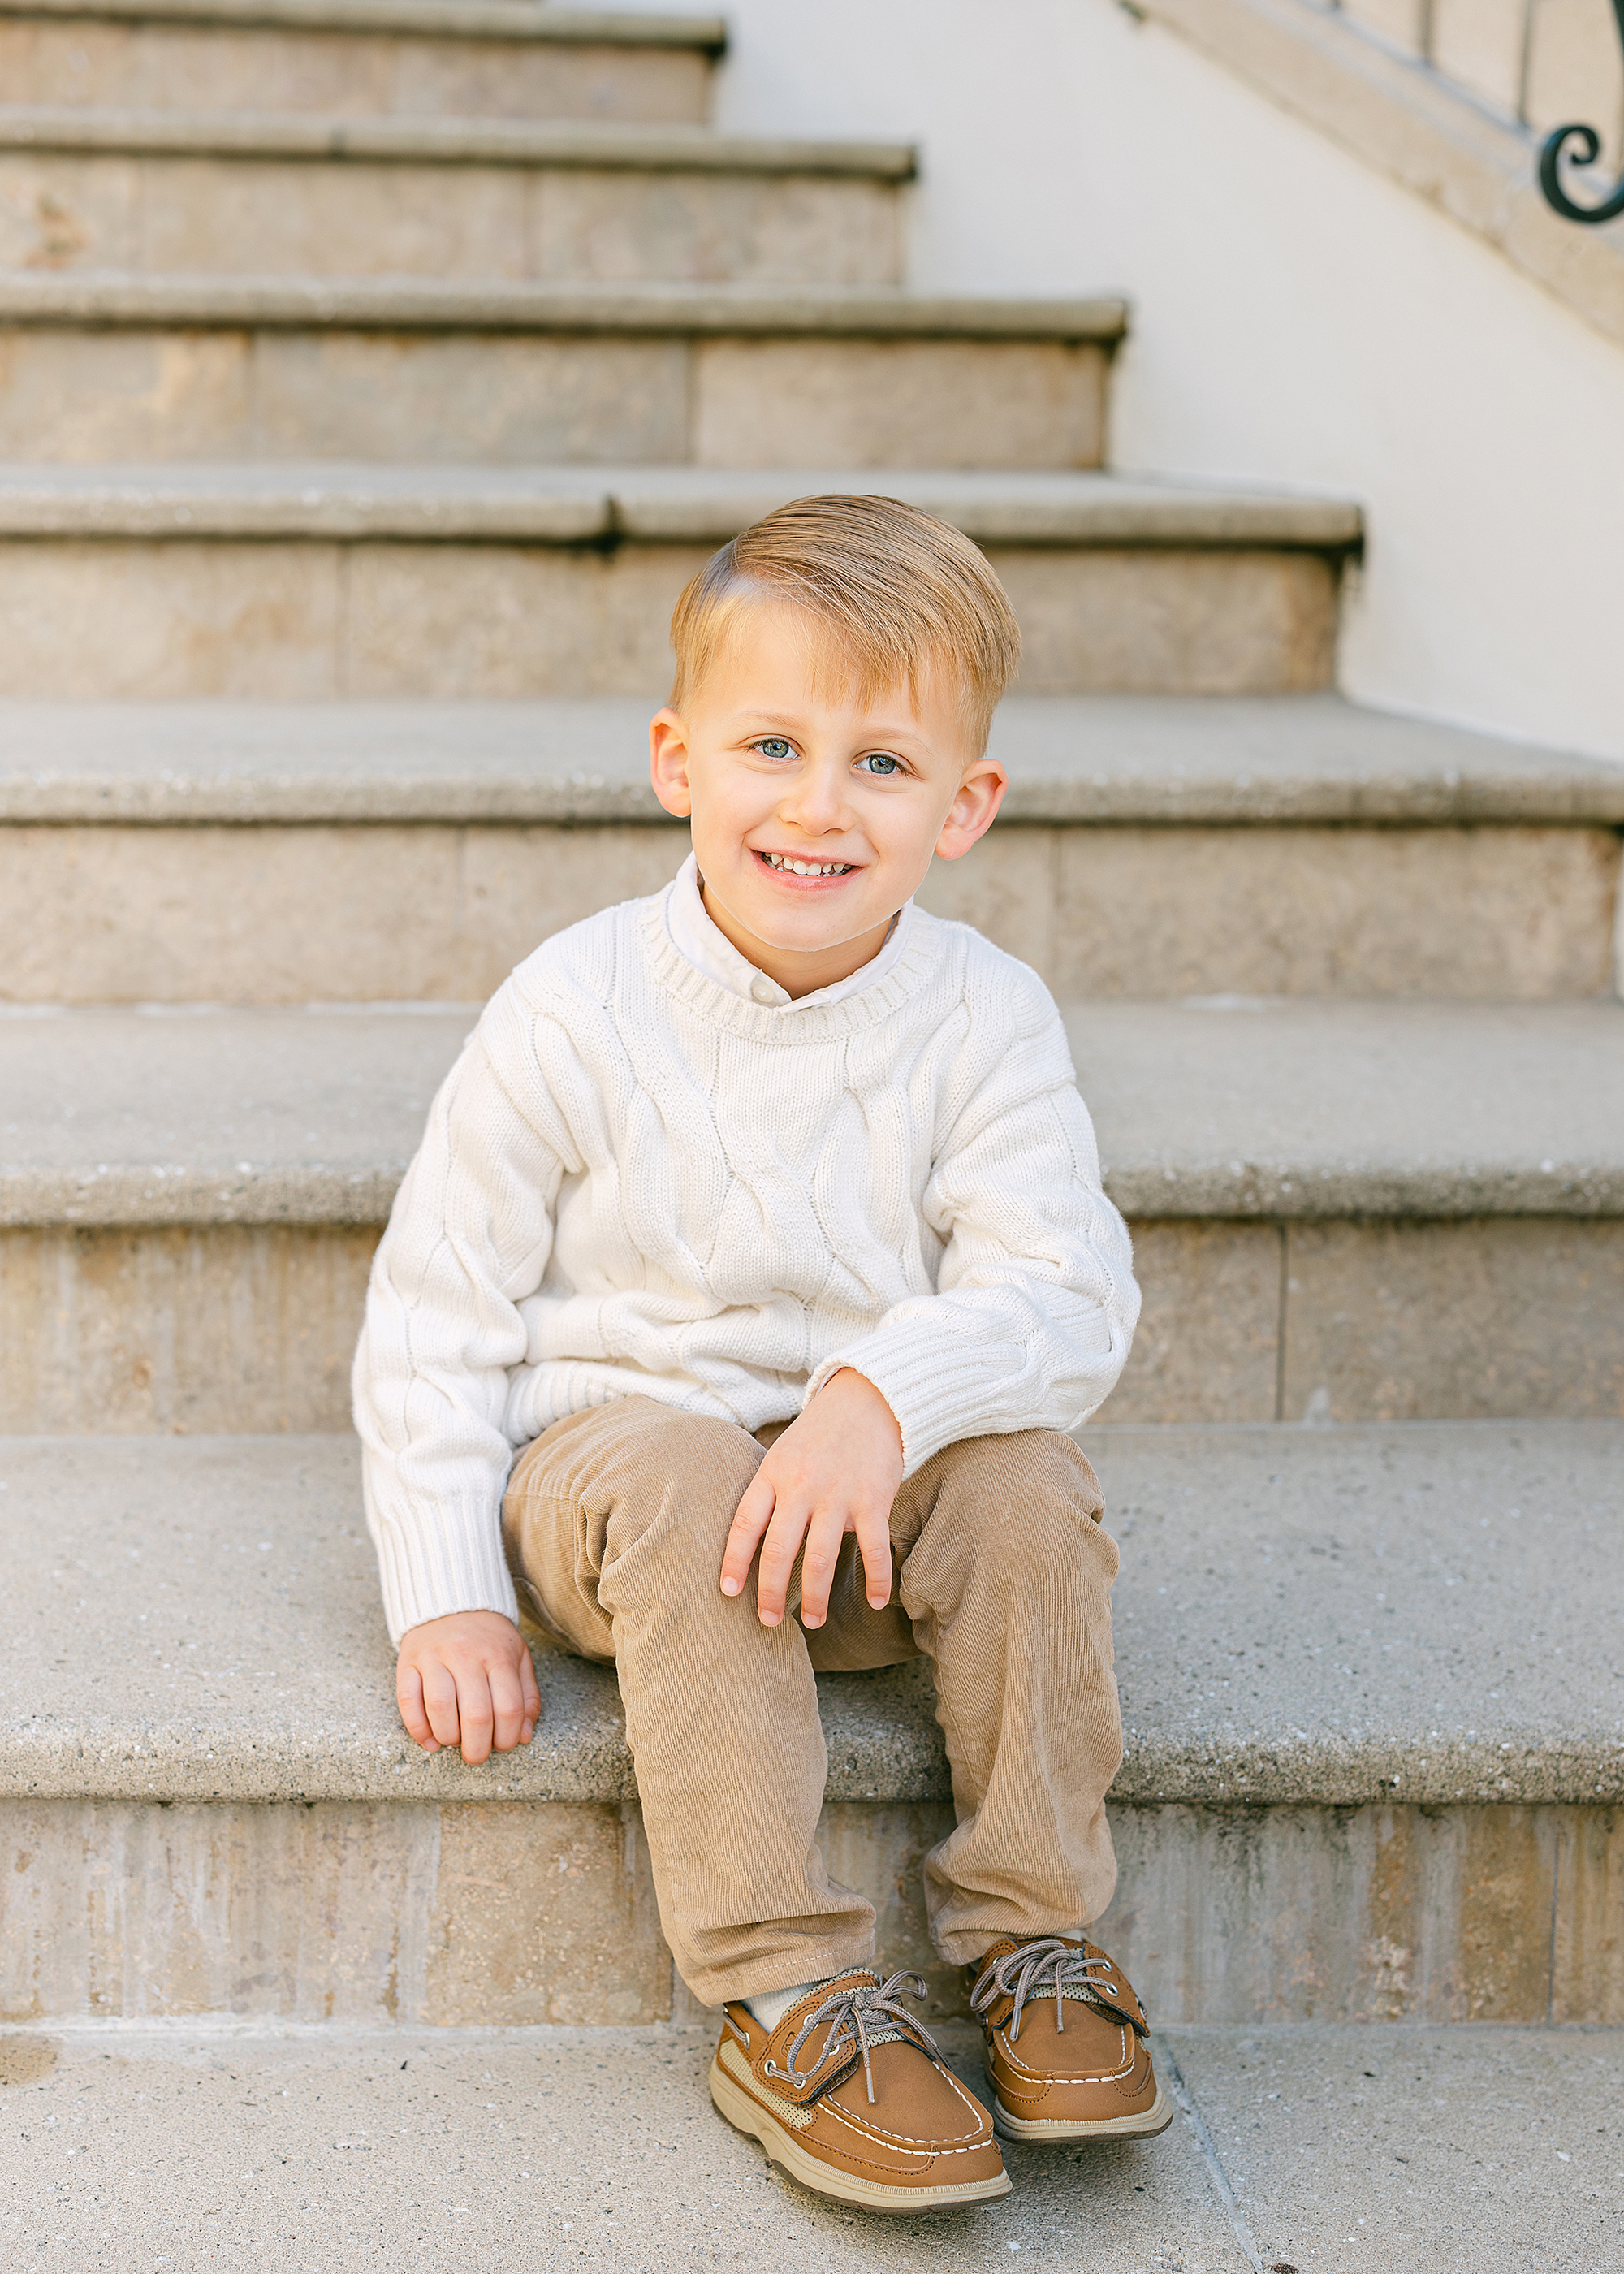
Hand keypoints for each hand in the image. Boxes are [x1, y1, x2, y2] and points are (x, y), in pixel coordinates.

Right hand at [396, 1609, 540, 1765]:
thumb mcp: (518, 1657)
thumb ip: (526, 1695)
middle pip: (475, 1713)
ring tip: (455, 1742)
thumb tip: (524, 1736)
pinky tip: (430, 1742)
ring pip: (440, 1707)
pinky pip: (407, 1700)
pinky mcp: (408, 1662)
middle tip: (476, 1755)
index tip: (502, 1746)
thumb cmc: (489, 1637)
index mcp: (499, 1655)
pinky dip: (417, 1729)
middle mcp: (466, 1655)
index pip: (508, 1707)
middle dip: (477, 1748)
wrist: (452, 1600)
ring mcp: (434, 1657)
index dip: (507, 1737)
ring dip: (449, 1737)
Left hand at [720, 1369, 903, 1629]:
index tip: (728, 1593)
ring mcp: (838, 1494)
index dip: (734, 1561)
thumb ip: (769, 1493)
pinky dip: (876, 1579)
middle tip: (767, 1621)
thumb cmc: (820, 1434)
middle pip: (778, 1551)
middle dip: (770, 1593)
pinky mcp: (874, 1499)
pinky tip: (877, 1601)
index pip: (745, 1524)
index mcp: (773, 1474)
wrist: (869, 1398)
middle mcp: (801, 1486)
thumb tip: (752, 1542)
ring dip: (814, 1597)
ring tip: (812, 1621)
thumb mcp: (782, 1454)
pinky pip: (873, 1549)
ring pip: (819, 1558)